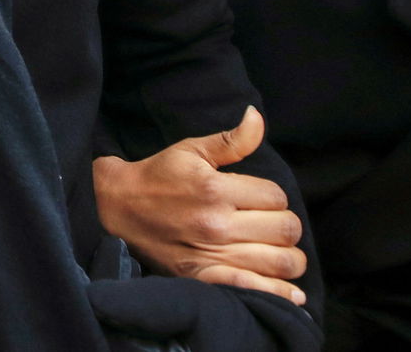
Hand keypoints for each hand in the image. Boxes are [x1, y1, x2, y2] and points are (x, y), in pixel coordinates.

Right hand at [94, 107, 305, 304]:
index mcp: (216, 189)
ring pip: (279, 262)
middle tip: (273, 226)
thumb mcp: (192, 149)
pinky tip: (293, 295)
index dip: (275, 198)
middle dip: (287, 227)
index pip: (276, 197)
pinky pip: (254, 288)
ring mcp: (211, 255)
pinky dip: (278, 293)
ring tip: (282, 253)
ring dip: (290, 258)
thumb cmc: (159, 176)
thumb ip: (231, 139)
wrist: (117, 208)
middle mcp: (216, 224)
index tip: (261, 201)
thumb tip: (256, 116)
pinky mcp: (204, 278)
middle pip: (284, 230)